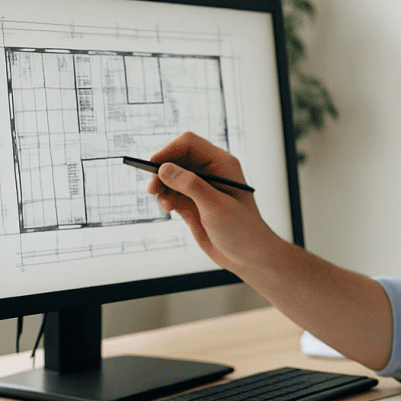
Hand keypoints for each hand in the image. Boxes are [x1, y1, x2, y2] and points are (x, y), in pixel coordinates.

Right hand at [148, 132, 274, 272]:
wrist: (248, 257)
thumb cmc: (242, 230)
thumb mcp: (216, 206)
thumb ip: (191, 185)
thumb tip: (165, 169)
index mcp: (222, 164)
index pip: (190, 144)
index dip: (169, 150)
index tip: (153, 165)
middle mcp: (210, 172)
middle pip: (176, 158)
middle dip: (161, 170)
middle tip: (152, 188)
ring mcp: (200, 188)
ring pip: (170, 177)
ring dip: (161, 187)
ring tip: (163, 203)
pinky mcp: (191, 204)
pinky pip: (170, 193)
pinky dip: (164, 198)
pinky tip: (167, 208)